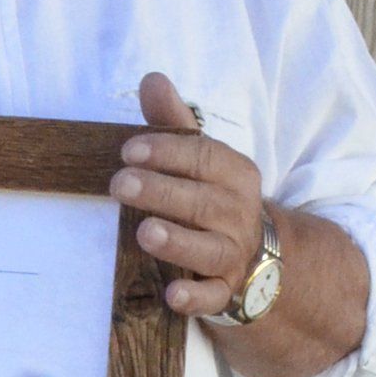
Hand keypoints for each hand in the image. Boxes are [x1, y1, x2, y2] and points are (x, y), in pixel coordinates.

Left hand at [112, 71, 267, 320]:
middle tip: (119, 184)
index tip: (129, 150)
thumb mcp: (199, 159)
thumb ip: (174, 123)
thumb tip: (152, 78)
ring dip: (178, 241)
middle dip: (161, 191)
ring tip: (145, 232)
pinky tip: (173, 295)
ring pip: (210, 249)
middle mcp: (239, 213)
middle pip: (202, 201)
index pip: (205, 157)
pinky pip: (215, 297)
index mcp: (235, 175)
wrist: (257, 257)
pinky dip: (196, 297)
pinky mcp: (226, 291)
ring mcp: (235, 255)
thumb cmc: (211, 197)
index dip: (168, 152)